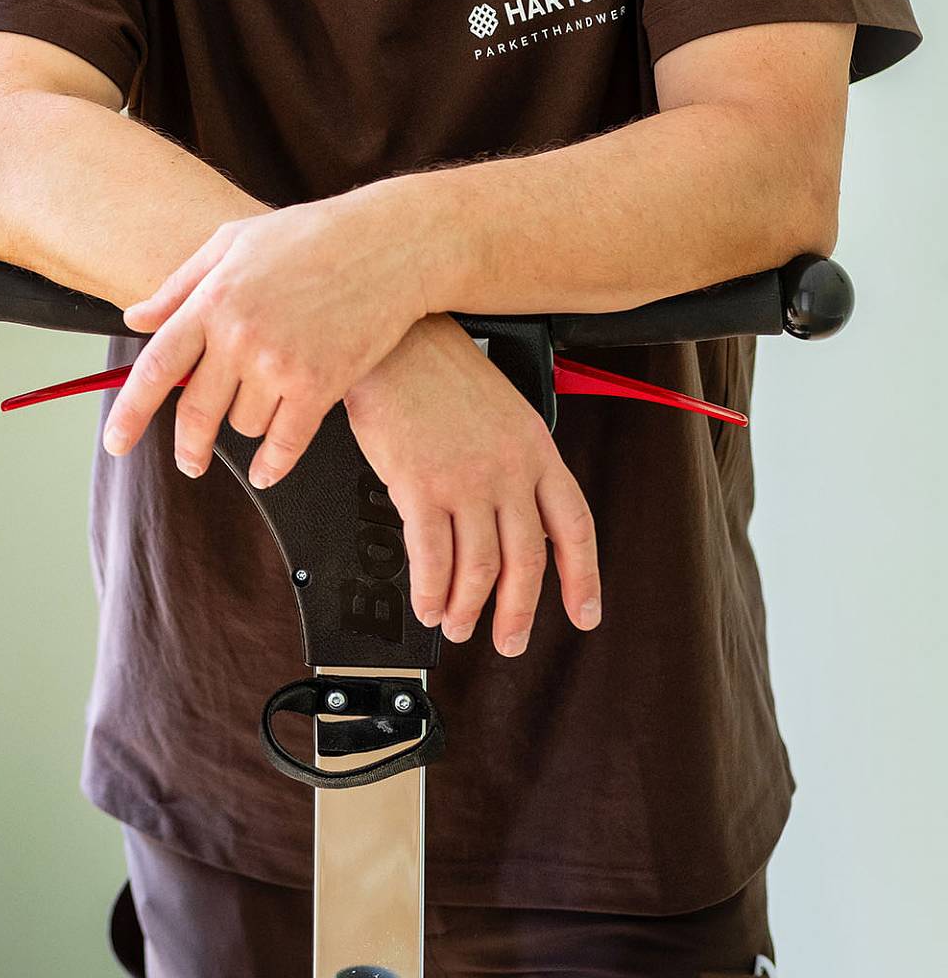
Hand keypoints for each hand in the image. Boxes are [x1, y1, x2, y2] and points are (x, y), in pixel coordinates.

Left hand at [112, 190, 427, 486]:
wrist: (387, 245)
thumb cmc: (308, 236)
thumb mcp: (232, 242)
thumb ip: (179, 285)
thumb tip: (135, 319)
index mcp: (213, 300)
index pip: (157, 367)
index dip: (130, 411)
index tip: (114, 442)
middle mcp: (240, 335)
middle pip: (195, 412)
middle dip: (188, 445)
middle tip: (190, 460)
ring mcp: (281, 362)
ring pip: (243, 424)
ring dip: (245, 425)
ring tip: (264, 401)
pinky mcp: (321, 384)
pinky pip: (286, 443)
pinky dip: (273, 463)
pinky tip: (267, 469)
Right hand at [345, 315, 601, 655]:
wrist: (394, 338)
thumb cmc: (435, 364)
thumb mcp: (499, 406)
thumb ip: (512, 458)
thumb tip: (507, 511)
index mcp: (536, 449)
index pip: (574, 527)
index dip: (582, 579)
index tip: (584, 614)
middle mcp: (508, 470)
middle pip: (526, 560)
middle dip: (518, 611)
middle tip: (509, 639)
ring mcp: (466, 480)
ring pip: (479, 567)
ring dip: (468, 607)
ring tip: (458, 624)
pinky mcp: (419, 484)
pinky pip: (431, 556)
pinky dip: (431, 590)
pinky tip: (427, 603)